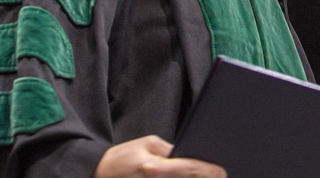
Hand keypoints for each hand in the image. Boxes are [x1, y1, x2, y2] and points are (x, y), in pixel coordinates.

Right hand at [94, 136, 225, 177]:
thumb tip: (190, 156)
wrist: (98, 174)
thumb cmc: (122, 158)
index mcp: (155, 167)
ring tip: (206, 177)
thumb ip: (170, 151)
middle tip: (220, 176)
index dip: (208, 171)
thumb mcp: (147, 144)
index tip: (221, 172)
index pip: (189, 169)